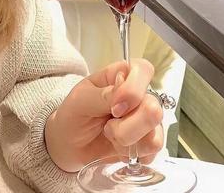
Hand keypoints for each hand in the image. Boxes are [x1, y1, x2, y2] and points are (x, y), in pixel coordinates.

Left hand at [44, 59, 163, 172]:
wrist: (69, 144)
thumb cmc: (74, 114)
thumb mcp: (81, 100)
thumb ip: (103, 95)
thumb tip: (125, 95)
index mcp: (121, 76)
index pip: (144, 70)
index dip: (134, 90)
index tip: (114, 107)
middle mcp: (139, 96)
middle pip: (153, 108)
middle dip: (126, 125)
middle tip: (107, 126)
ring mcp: (146, 120)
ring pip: (154, 134)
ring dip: (126, 140)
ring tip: (110, 135)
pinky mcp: (148, 142)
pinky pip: (153, 151)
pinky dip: (132, 153)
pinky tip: (118, 148)